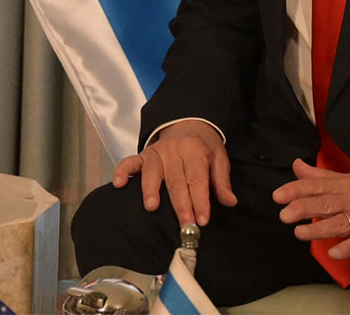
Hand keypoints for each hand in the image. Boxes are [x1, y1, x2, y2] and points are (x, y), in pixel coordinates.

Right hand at [112, 119, 236, 227]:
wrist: (188, 123)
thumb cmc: (204, 146)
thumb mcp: (219, 158)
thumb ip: (222, 181)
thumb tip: (230, 202)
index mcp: (195, 151)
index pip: (197, 180)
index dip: (200, 201)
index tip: (201, 220)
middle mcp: (174, 150)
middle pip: (176, 181)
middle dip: (180, 205)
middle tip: (183, 225)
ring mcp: (156, 152)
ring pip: (153, 172)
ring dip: (151, 189)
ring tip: (151, 207)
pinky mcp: (143, 154)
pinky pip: (130, 162)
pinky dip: (122, 171)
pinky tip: (118, 184)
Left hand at [272, 159, 349, 257]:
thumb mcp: (349, 180)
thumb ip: (320, 177)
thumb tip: (296, 166)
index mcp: (345, 184)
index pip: (316, 185)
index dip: (295, 190)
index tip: (278, 196)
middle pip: (325, 203)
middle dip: (302, 208)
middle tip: (284, 216)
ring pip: (340, 222)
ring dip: (318, 228)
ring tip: (300, 233)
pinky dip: (348, 247)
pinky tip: (334, 252)